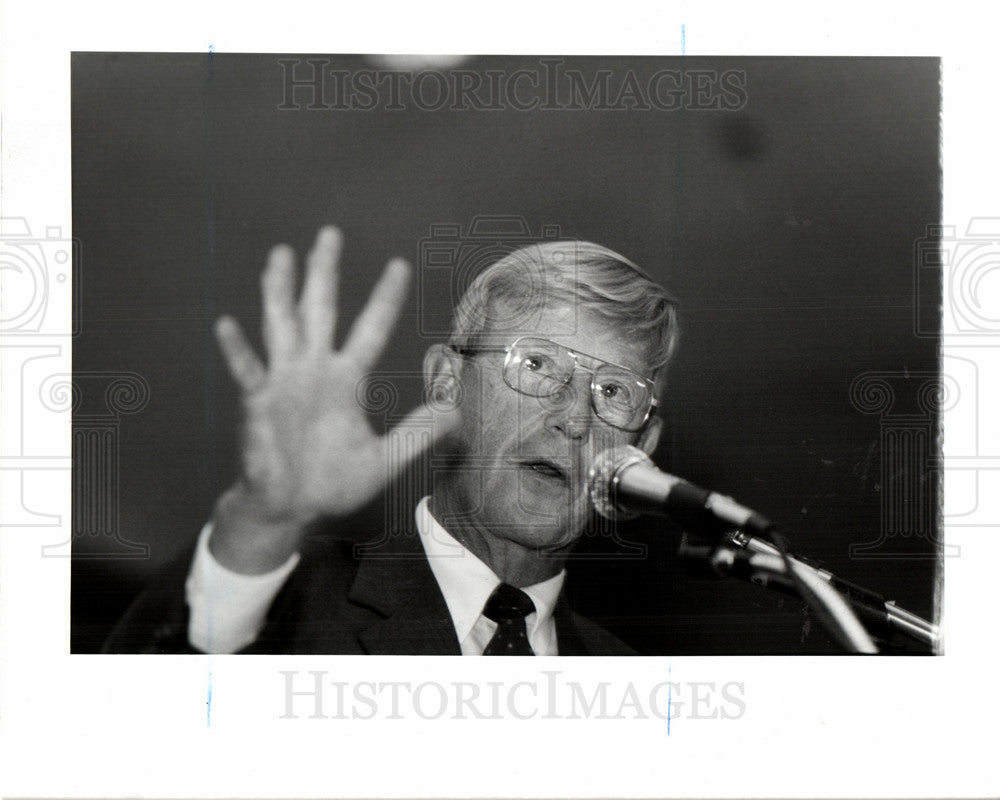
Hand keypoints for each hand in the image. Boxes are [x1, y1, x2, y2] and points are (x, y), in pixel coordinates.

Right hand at [209, 226, 452, 572]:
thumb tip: (455, 413)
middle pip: (321, 310)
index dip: (385, 298)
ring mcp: (284, 381)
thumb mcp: (384, 460)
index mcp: (347, 378)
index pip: (371, 328)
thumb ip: (416, 434)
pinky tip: (227, 325)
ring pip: (283, 325)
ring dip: (280, 291)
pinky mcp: (258, 401)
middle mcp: (315, 369)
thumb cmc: (334, 481)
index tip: (399, 265)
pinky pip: (248, 370)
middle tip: (329, 234)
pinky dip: (238, 349)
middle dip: (325, 272)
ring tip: (280, 255)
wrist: (293, 506)